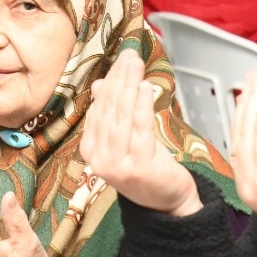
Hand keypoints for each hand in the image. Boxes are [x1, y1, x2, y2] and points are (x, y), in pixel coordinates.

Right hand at [80, 49, 201, 215]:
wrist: (166, 201)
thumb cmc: (146, 165)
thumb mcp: (126, 136)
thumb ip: (112, 112)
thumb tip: (99, 84)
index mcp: (90, 151)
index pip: (98, 109)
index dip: (110, 82)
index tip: (121, 60)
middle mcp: (99, 160)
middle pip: (109, 111)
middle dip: (120, 79)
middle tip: (130, 56)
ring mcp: (117, 166)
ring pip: (122, 118)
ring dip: (129, 87)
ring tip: (136, 65)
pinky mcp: (139, 167)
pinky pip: (140, 130)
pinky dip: (142, 106)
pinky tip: (146, 88)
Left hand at [231, 67, 256, 227]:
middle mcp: (252, 184)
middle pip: (245, 130)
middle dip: (252, 96)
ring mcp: (246, 186)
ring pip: (237, 137)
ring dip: (244, 106)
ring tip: (252, 81)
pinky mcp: (248, 186)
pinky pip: (239, 148)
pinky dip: (242, 123)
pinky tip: (248, 107)